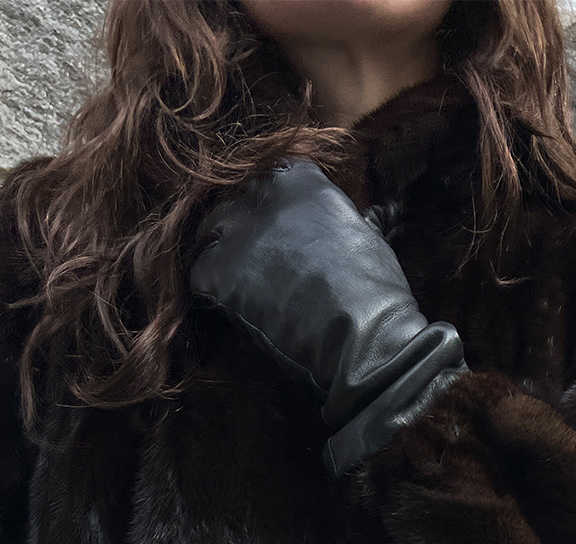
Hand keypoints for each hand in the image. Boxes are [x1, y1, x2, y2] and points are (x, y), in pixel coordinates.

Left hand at [191, 159, 465, 473]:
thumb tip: (369, 220)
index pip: (271, 178)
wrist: (361, 333)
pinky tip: (231, 309)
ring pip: (209, 234)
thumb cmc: (376, 290)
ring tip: (240, 286)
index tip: (281, 231)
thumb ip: (349, 221)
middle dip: (243, 229)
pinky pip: (198, 274)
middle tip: (257, 264)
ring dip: (221, 256)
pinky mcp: (218, 272)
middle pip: (235, 202)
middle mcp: (262, 195)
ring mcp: (236, 232)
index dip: (272, 207)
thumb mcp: (367, 236)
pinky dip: (210, 292)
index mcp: (300, 179)